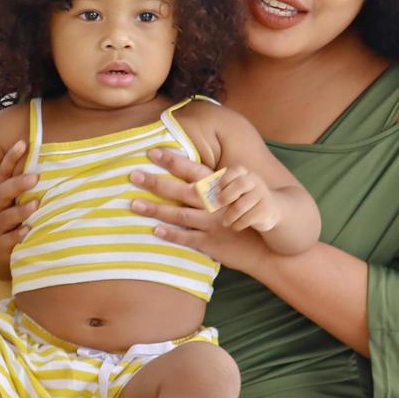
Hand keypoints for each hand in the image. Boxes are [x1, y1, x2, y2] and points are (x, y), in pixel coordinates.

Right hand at [0, 139, 38, 251]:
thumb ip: (26, 183)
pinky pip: (8, 239)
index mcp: (0, 194)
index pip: (2, 173)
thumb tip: (47, 158)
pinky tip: (28, 230)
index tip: (23, 143)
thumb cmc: (13, 218)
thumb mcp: (16, 200)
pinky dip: (18, 235)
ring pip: (5, 217)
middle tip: (35, 177)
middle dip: (17, 184)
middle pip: (1, 193)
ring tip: (36, 205)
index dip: (10, 158)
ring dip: (20, 211)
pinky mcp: (2, 244)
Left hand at [128, 148, 269, 274]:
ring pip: (178, 215)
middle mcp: (214, 204)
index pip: (193, 170)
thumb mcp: (235, 196)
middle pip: (180, 191)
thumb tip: (193, 172)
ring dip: (155, 209)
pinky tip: (154, 229)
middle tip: (133, 175)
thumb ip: (215, 186)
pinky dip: (170, 234)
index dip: (173, 161)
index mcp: (220, 189)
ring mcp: (212, 224)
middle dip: (155, 182)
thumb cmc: (247, 216)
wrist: (266, 245)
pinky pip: (187, 238)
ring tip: (133, 204)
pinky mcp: (211, 243)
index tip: (152, 152)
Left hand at [203, 165, 280, 232]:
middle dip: (226, 196)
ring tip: (225, 222)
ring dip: (230, 215)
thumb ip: (219, 189)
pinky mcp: (266, 210)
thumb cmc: (245, 200)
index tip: (216, 190)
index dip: (224, 179)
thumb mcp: (235, 191)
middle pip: (240, 184)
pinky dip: (239, 224)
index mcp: (244, 174)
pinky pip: (249, 218)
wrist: (272, 211)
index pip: (236, 170)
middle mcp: (254, 182)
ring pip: (241, 205)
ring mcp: (262, 195)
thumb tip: (193, 190)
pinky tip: (236, 226)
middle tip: (218, 205)